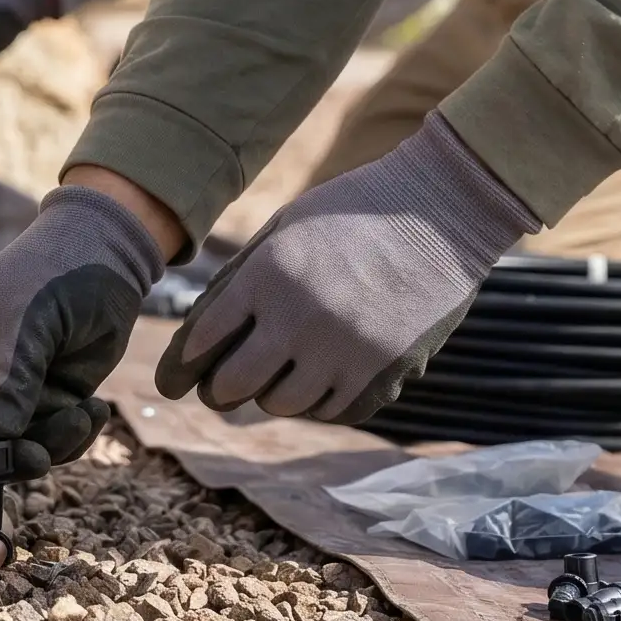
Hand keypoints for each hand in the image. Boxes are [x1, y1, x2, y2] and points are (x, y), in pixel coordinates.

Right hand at [0, 185, 165, 505]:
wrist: (107, 253)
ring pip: (19, 446)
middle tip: (40, 457)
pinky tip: (97, 409)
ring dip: (53, 444)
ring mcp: (14, 389)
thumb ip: (8, 385)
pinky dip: (75, 434)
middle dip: (7, 457)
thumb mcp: (28, 326)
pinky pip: (54, 436)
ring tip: (85, 415)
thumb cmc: (52, 276)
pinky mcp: (51, 396)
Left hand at [154, 113, 535, 423]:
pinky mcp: (385, 371)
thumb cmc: (354, 212)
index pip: (203, 340)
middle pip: (234, 385)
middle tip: (220, 390)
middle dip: (220, 390)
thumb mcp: (285, 229)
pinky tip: (318, 382)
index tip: (177, 380)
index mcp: (267, 276)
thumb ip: (243, 279)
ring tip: (277, 378)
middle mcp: (300, 319)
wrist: (443, 210)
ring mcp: (344, 350)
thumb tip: (201, 336)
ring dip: (273, 394)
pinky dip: (319, 401)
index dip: (183, 365)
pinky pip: (333, 410)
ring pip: (283, 404)